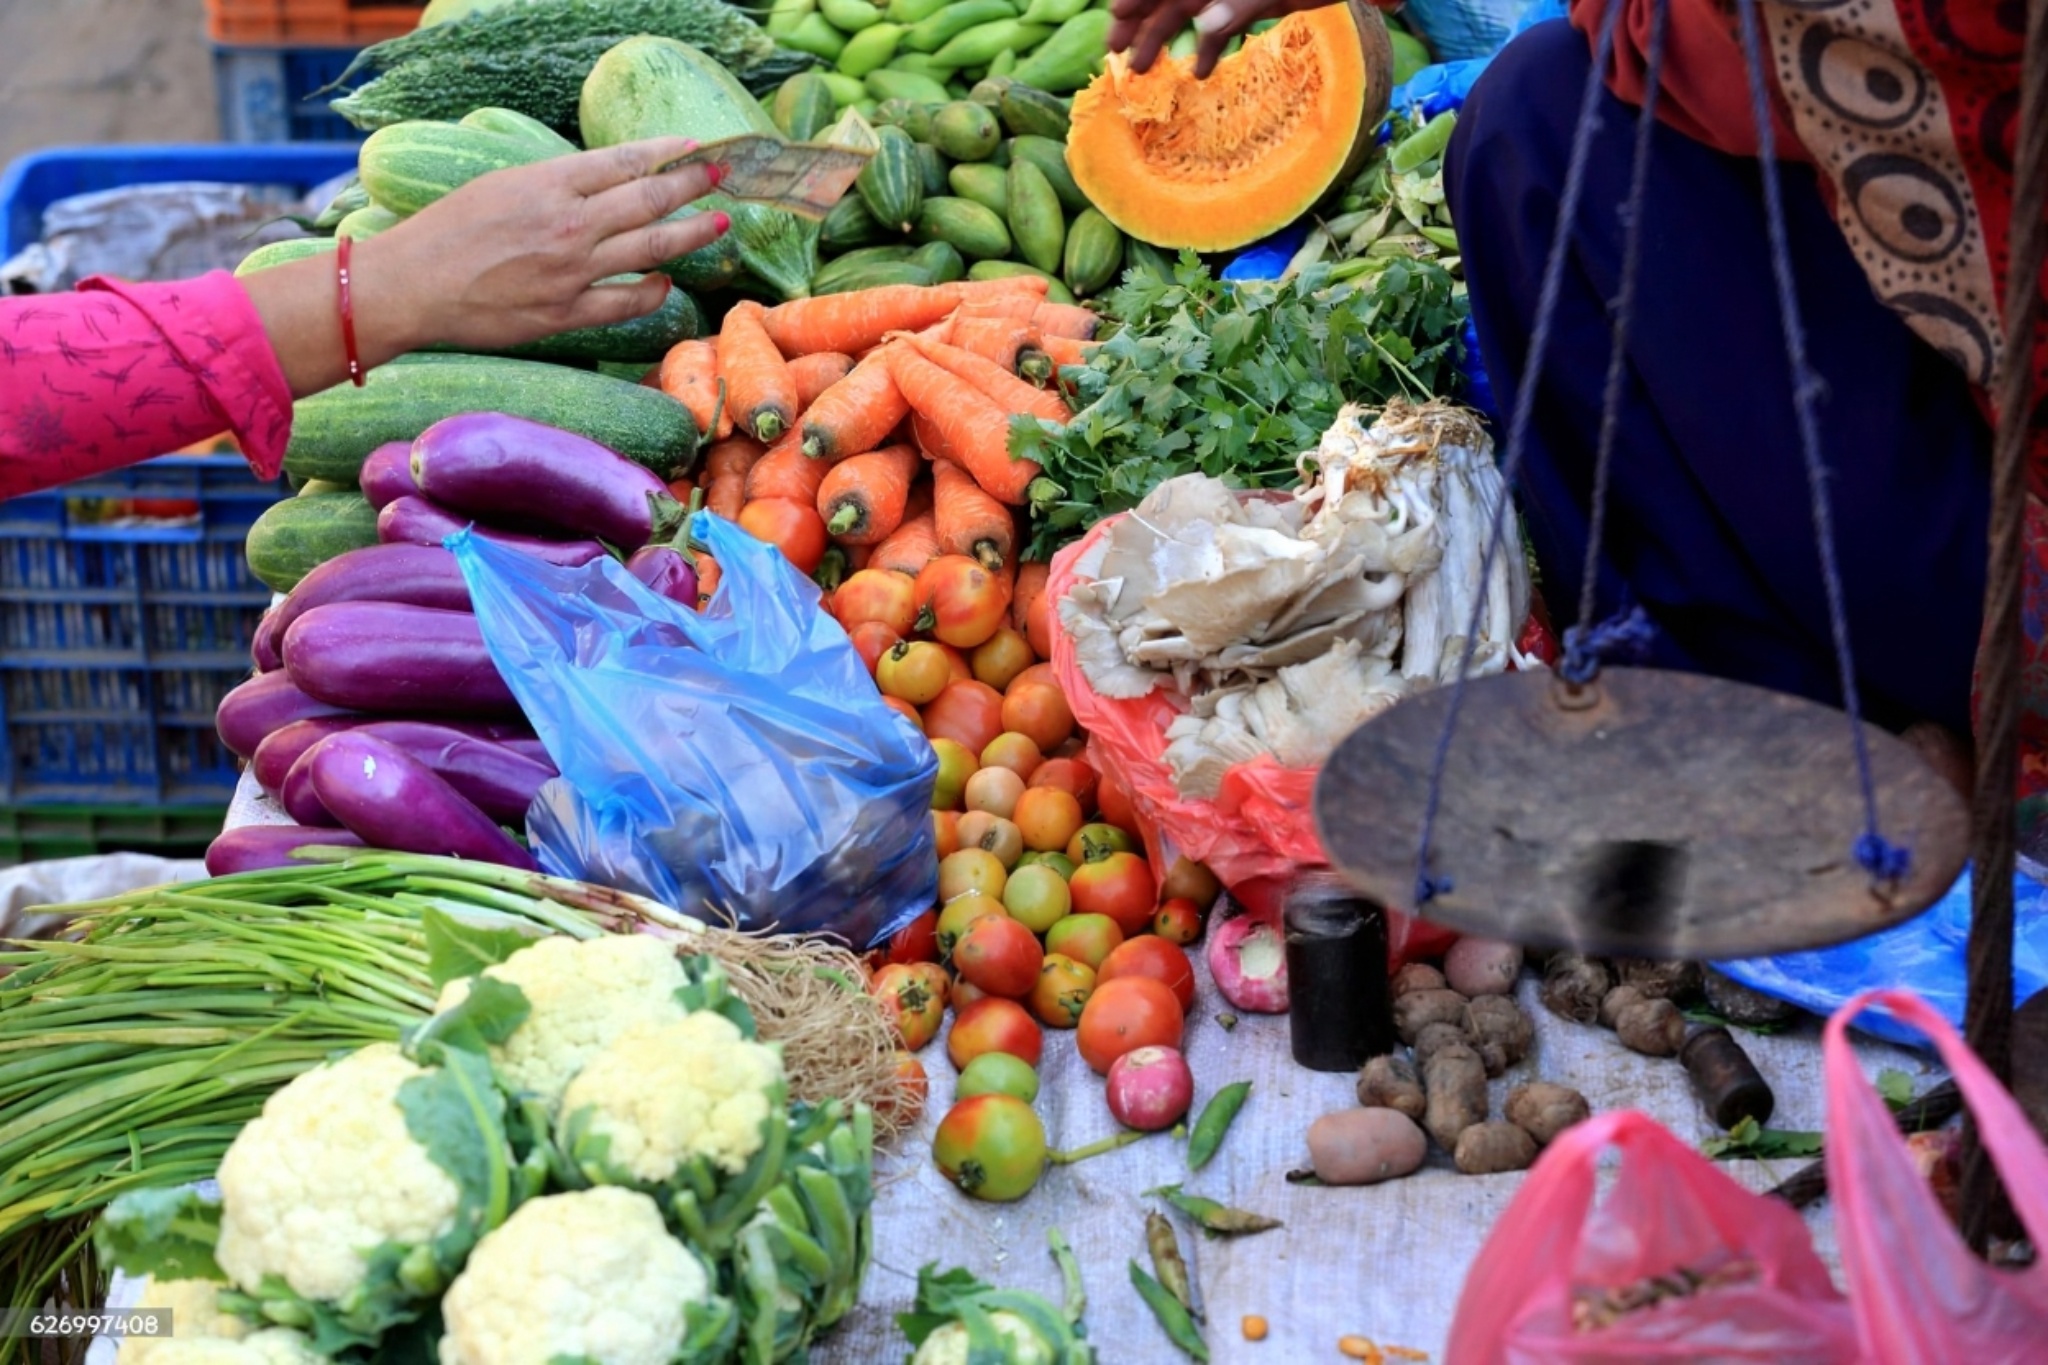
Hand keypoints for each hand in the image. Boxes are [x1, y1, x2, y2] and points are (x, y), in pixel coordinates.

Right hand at [362, 136, 727, 353]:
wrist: (411, 285)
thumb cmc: (446, 231)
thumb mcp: (500, 185)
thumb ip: (554, 184)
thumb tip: (599, 183)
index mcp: (549, 184)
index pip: (625, 161)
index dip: (667, 153)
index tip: (694, 148)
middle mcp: (569, 224)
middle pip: (649, 199)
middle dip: (692, 185)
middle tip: (721, 177)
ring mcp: (572, 271)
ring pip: (651, 248)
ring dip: (691, 233)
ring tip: (718, 224)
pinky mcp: (567, 313)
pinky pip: (628, 302)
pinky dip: (655, 290)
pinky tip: (666, 282)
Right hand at [1108, 0, 1341, 76]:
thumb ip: (1241, 3)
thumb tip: (1204, 26)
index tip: (1118, 14)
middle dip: (1141, 19)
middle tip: (1116, 51)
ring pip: (1188, 10)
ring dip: (1164, 37)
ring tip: (1142, 69)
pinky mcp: (1252, 2)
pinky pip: (1218, 23)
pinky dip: (1207, 47)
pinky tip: (1198, 72)